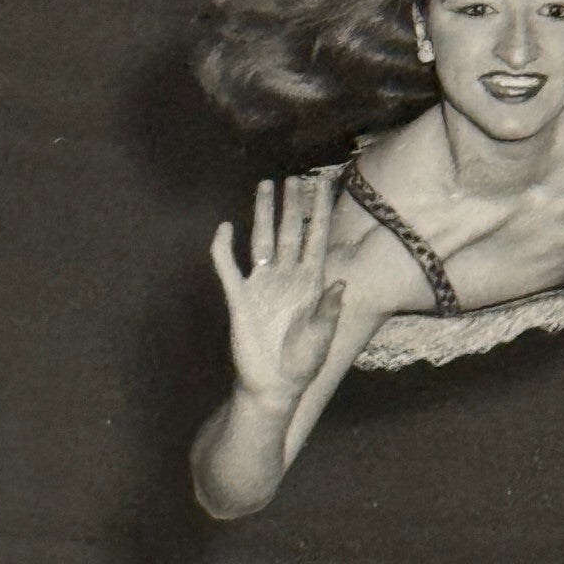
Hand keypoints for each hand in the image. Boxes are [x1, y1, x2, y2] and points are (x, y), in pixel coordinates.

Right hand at [210, 175, 345, 403]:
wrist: (273, 386)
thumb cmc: (302, 363)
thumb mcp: (322, 338)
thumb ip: (328, 311)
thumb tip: (340, 284)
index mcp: (311, 284)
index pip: (317, 240)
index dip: (320, 213)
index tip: (325, 187)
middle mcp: (288, 278)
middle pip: (290, 232)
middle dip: (292, 204)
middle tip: (294, 177)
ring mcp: (263, 285)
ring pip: (263, 240)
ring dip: (263, 214)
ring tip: (265, 185)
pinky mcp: (240, 298)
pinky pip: (229, 268)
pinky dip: (224, 249)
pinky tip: (224, 229)